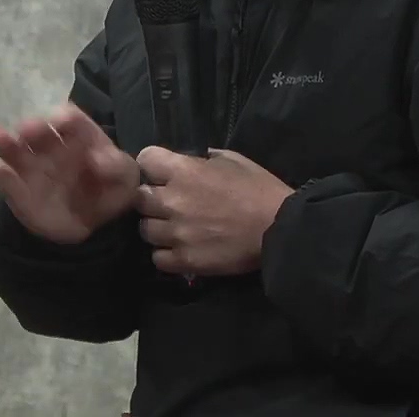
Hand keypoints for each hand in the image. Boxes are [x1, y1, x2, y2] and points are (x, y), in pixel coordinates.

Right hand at [0, 103, 140, 244]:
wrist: (91, 225)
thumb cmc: (109, 191)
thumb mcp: (125, 180)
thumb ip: (117, 167)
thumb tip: (101, 158)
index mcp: (81, 137)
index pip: (73, 122)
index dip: (68, 119)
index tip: (63, 120)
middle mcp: (53, 145)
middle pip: (41, 132)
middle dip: (35, 129)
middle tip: (29, 129)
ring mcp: (32, 166)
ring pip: (15, 149)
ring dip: (3, 141)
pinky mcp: (17, 188)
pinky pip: (1, 177)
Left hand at [133, 146, 295, 275]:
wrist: (279, 229)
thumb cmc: (260, 190)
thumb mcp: (235, 161)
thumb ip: (208, 158)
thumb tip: (197, 160)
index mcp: (183, 171)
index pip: (145, 160)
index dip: (152, 165)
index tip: (161, 172)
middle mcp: (172, 201)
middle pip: (139, 197)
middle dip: (151, 197)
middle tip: (168, 202)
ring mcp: (175, 233)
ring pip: (145, 229)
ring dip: (157, 227)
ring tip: (174, 228)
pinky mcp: (184, 260)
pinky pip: (157, 258)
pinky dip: (165, 253)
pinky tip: (180, 249)